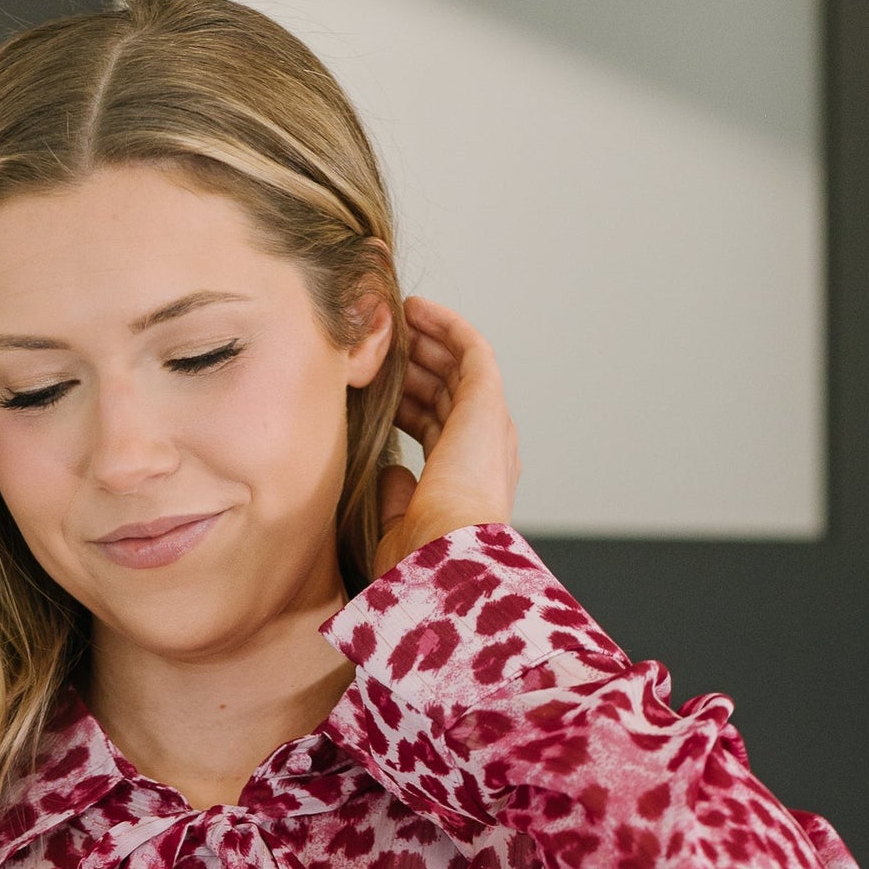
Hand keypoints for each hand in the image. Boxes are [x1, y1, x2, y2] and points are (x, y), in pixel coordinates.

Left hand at [373, 296, 521, 572]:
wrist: (447, 552)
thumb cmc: (423, 560)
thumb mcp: (400, 527)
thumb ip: (397, 499)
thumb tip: (390, 472)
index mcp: (468, 482)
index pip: (437, 429)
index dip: (408, 405)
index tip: (378, 390)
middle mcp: (486, 450)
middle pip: (448, 395)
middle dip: (416, 367)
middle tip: (382, 345)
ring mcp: (489, 424)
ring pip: (458, 368)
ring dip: (427, 341)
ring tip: (395, 318)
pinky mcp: (487, 401)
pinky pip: (470, 348)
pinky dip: (445, 326)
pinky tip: (416, 309)